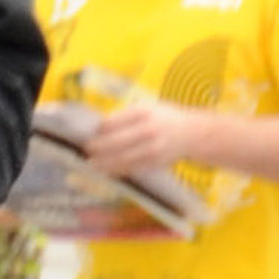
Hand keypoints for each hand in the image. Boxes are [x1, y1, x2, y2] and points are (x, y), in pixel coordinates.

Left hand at [80, 95, 196, 181]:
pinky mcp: (154, 162)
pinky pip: (131, 168)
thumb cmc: (163, 118)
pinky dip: (117, 171)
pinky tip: (106, 171)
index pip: (113, 122)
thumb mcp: (148, 106)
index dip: (99, 130)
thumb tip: (99, 127)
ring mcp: (152, 148)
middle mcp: (148, 129)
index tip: (92, 133)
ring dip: (103, 163)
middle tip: (86, 150)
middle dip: (97, 148)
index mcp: (143, 112)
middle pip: (115, 142)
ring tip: (91, 164)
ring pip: (121, 158)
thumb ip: (126, 115)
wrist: (192, 133)